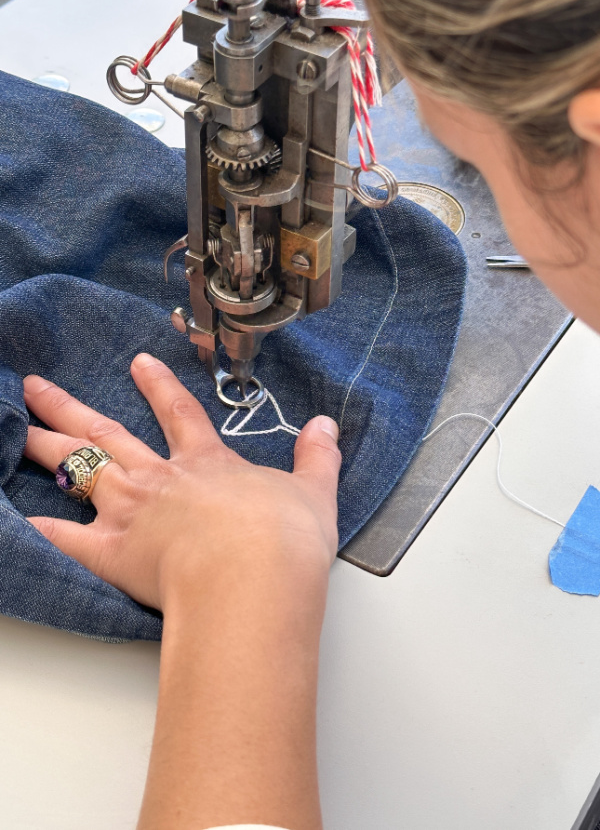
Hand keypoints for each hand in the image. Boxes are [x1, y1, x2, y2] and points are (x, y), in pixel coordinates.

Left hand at [22, 353, 340, 611]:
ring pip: (80, 469)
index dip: (157, 386)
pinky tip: (22, 519)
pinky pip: (69, 539)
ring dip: (46, 448)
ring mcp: (132, 513)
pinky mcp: (115, 554)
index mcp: (205, 462)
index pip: (177, 413)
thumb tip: (327, 428)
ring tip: (21, 430)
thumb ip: (317, 458)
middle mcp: (161, 479)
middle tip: (36, 387)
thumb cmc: (282, 541)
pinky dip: (46, 529)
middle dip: (68, 408)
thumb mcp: (313, 492)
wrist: (253, 577)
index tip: (138, 364)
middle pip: (106, 434)